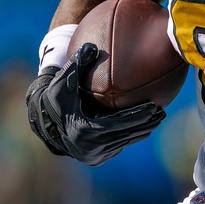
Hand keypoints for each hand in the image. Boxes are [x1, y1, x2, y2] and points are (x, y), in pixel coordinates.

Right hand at [26, 42, 165, 165]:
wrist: (43, 122)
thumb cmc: (54, 99)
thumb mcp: (62, 82)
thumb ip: (77, 64)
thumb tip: (91, 45)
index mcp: (84, 131)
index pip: (119, 125)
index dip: (137, 117)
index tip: (154, 106)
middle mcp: (90, 148)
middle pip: (126, 136)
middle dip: (146, 124)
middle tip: (162, 112)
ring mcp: (94, 155)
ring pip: (124, 143)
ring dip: (141, 131)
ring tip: (158, 118)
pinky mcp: (96, 158)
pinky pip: (118, 146)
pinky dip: (130, 136)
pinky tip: (143, 125)